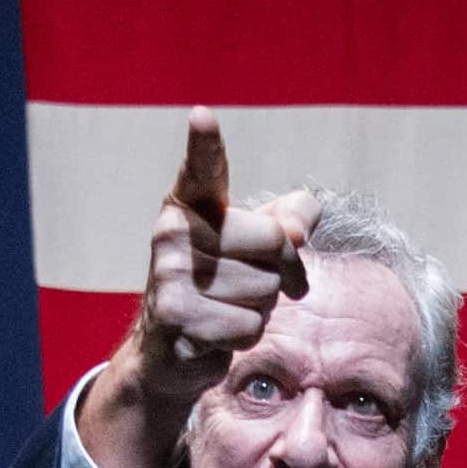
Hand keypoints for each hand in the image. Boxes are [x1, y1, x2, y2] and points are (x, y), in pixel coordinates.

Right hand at [75, 108, 316, 467]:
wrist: (170, 351)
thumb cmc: (222, 286)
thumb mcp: (259, 246)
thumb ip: (290, 220)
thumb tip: (296, 230)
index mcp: (191, 204)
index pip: (203, 169)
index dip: (205, 144)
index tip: (202, 116)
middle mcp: (173, 231)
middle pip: (275, 242)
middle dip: (282, 271)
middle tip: (254, 285)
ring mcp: (170, 273)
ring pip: (265, 290)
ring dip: (260, 309)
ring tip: (225, 308)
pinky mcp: (176, 315)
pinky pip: (248, 326)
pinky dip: (244, 336)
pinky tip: (214, 333)